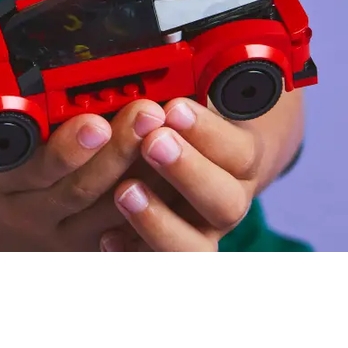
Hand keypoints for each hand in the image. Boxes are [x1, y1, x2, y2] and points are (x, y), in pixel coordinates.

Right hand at [0, 100, 176, 250]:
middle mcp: (29, 212)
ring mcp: (60, 236)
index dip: (68, 148)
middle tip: (148, 115)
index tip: (96, 122)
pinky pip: (125, 236)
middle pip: (78, 190)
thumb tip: (59, 65)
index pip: (33, 166)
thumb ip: (19, 110)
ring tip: (170, 141)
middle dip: (118, 152)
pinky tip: (178, 182)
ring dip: (145, 178)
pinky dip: (155, 208)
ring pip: (108, 214)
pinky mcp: (86, 248)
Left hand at [99, 98, 265, 251]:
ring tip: (125, 192)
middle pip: (226, 202)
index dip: (207, 132)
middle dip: (187, 171)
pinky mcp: (166, 255)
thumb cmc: (183, 129)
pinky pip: (153, 264)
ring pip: (194, 248)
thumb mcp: (190, 109)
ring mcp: (199, 235)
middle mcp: (225, 202)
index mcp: (240, 161)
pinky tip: (107, 238)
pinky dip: (131, 252)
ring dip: (158, 219)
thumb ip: (181, 97)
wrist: (191, 174)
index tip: (173, 108)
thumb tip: (159, 83)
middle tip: (152, 144)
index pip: (239, 153)